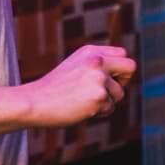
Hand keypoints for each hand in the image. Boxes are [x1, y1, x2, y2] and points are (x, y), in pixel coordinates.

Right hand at [20, 45, 136, 127]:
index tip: (111, 77)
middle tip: (109, 90)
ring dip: (106, 102)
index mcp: (91, 52)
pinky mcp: (99, 97)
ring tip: (84, 102)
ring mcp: (99, 79)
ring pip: (119, 94)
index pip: (123, 54)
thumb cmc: (54, 88)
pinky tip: (81, 109)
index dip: (120, 68)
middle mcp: (97, 61)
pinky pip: (110, 108)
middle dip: (124, 81)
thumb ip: (98, 65)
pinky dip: (99, 112)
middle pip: (131, 67)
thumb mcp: (76, 66)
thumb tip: (122, 74)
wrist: (34, 102)